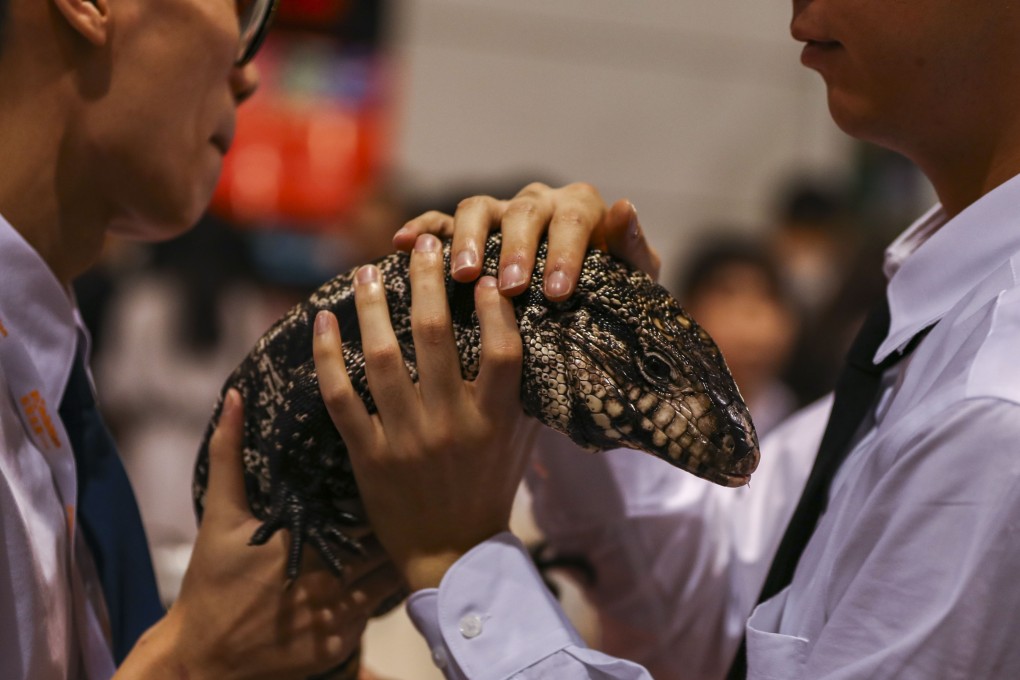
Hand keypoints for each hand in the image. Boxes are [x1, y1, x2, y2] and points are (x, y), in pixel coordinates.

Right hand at [116, 389, 402, 679]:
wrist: (201, 656)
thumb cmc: (211, 582)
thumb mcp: (219, 515)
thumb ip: (229, 453)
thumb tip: (236, 398)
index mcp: (305, 542)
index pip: (368, 513)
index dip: (383, 497)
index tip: (389, 481)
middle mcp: (327, 580)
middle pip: (384, 546)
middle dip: (395, 528)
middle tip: (406, 509)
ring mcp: (335, 617)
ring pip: (388, 580)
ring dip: (392, 562)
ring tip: (402, 541)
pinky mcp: (338, 645)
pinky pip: (375, 615)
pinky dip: (379, 597)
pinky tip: (377, 580)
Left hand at [313, 233, 539, 590]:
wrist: (451, 556)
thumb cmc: (489, 490)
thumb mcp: (520, 443)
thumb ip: (521, 392)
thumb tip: (521, 330)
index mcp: (495, 420)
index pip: (504, 349)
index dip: (494, 305)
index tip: (483, 272)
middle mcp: (452, 424)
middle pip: (438, 336)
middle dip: (428, 280)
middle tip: (423, 244)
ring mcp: (406, 439)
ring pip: (384, 358)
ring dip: (373, 307)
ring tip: (366, 273)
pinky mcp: (367, 455)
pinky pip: (341, 397)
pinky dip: (328, 356)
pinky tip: (323, 321)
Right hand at [393, 181, 661, 300]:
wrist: (578, 315)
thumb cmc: (607, 297)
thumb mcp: (629, 282)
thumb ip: (633, 250)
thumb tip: (624, 207)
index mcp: (578, 208)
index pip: (573, 219)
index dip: (565, 252)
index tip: (558, 292)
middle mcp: (537, 203)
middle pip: (523, 212)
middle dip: (517, 249)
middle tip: (512, 287)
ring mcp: (499, 215)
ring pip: (478, 209)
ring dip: (469, 239)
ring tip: (463, 274)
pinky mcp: (467, 231)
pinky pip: (440, 221)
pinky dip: (421, 227)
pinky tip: (401, 242)